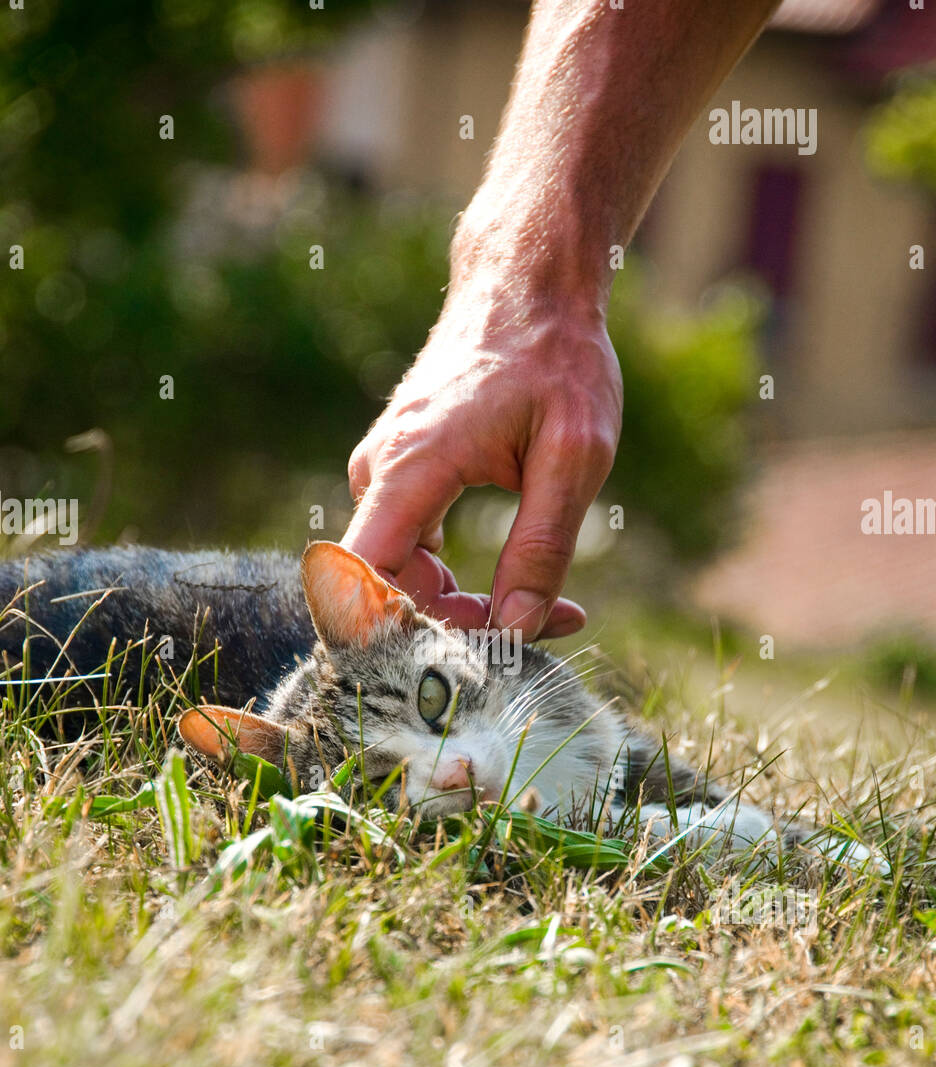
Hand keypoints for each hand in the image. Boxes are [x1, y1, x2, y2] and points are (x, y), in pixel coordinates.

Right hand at [341, 283, 621, 639]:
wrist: (527, 284)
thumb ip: (542, 546)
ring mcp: (384, 475)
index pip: (362, 582)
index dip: (400, 636)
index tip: (477, 655)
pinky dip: (463, 579)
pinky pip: (415, 551)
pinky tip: (523, 580)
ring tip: (556, 605)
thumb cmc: (554, 357)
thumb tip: (515, 628)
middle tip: (555, 623)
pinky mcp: (401, 477)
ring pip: (406, 577)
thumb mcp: (574, 455)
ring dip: (471, 607)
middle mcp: (379, 474)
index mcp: (409, 467)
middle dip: (466, 625)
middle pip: (392, 591)